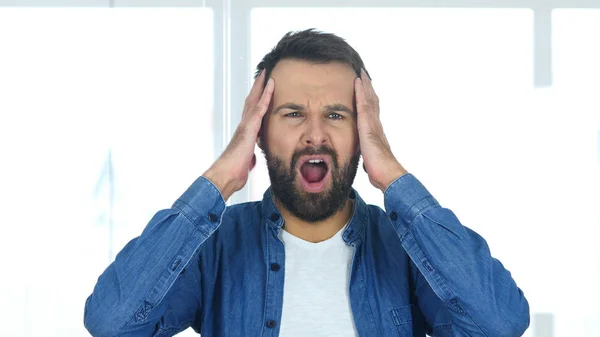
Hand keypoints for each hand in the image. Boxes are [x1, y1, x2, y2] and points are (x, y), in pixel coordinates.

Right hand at [203, 70, 274, 200]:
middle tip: (262, 75)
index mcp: (244, 134)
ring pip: (254, 100)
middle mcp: (243, 126)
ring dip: (260, 86)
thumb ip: (248, 158)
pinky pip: (260, 107)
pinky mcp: (249, 127)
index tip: (260, 92)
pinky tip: (271, 85)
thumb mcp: (245, 163)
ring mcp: (246, 125)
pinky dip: (266, 95)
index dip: (256, 102)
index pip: (251, 114)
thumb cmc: (234, 172)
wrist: (226, 174)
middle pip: (251, 102)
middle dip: (256, 89)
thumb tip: (249, 160)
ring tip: (266, 74)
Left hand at [355, 69, 407, 191]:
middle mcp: (376, 126)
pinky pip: (364, 105)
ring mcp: (373, 124)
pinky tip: (358, 82)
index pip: (371, 113)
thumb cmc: (381, 172)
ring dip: (365, 85)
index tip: (366, 89)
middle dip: (368, 89)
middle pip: (372, 102)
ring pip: (369, 100)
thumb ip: (370, 158)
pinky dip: (361, 92)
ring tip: (361, 73)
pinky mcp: (368, 126)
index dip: (369, 100)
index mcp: (376, 133)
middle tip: (364, 75)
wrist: (388, 175)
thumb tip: (368, 163)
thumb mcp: (371, 162)